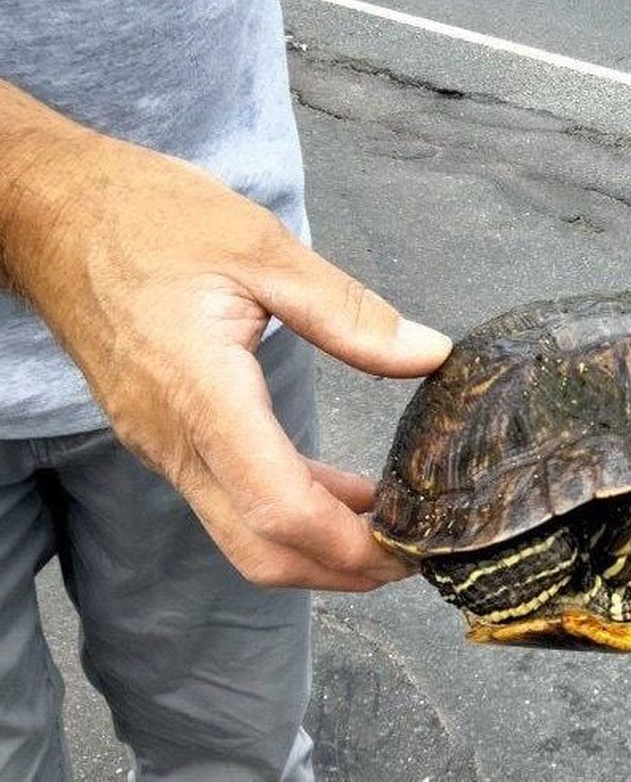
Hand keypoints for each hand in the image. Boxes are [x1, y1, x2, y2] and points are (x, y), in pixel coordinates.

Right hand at [1, 126, 449, 588]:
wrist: (49, 213)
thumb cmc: (145, 216)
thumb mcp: (261, 247)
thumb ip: (348, 313)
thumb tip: (429, 353)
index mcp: (201, 393)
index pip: (279, 508)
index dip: (348, 543)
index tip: (408, 547)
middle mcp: (173, 438)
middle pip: (260, 549)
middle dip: (338, 570)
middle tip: (408, 555)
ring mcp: (160, 443)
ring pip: (242, 532)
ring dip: (315, 546)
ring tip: (386, 526)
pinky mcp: (160, 435)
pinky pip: (228, 497)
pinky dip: (286, 509)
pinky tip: (336, 488)